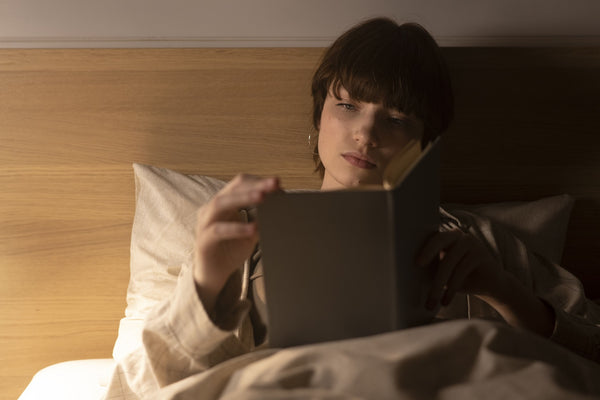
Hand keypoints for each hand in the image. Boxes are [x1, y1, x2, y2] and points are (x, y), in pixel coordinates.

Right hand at [193, 174, 279, 312]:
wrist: (214, 275)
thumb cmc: (232, 249)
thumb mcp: (251, 231)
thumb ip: (262, 218)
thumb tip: (282, 205)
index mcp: (223, 203)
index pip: (239, 184)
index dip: (258, 182)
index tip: (278, 183)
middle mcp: (211, 209)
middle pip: (232, 189)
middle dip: (255, 185)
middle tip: (274, 184)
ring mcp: (205, 223)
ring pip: (221, 204)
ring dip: (243, 198)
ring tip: (263, 198)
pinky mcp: (203, 241)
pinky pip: (219, 230)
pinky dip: (237, 228)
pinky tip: (253, 228)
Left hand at [416, 228, 504, 309]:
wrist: (491, 285)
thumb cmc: (461, 278)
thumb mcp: (444, 271)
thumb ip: (431, 267)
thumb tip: (406, 275)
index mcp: (446, 236)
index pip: (430, 237)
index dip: (421, 245)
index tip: (413, 259)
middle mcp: (458, 235)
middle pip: (439, 242)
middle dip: (427, 254)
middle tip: (418, 265)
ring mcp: (471, 242)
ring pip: (449, 262)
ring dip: (438, 285)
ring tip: (431, 302)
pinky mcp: (481, 254)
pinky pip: (461, 271)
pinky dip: (451, 288)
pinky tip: (446, 300)